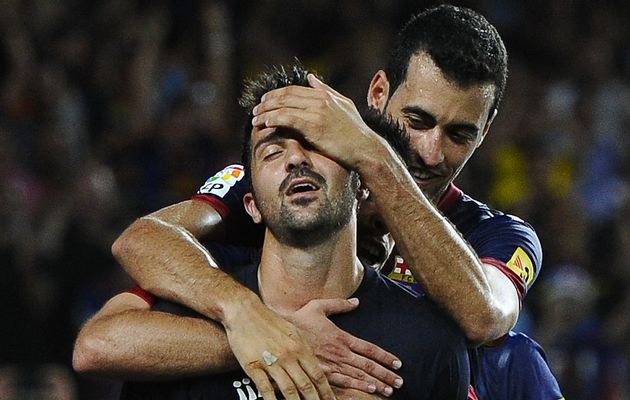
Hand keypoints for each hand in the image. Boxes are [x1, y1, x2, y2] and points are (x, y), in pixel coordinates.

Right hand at [222, 294, 334, 399]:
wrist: (244, 311)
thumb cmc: (269, 320)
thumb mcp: (293, 330)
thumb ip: (305, 349)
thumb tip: (318, 364)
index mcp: (300, 347)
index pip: (318, 375)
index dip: (326, 392)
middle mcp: (288, 355)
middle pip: (306, 385)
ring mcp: (271, 361)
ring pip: (288, 390)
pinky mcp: (254, 366)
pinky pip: (266, 389)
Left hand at [252, 74, 379, 168]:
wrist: (364, 149)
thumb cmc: (355, 132)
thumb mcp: (344, 105)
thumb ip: (326, 90)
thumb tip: (311, 78)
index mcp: (325, 95)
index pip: (294, 90)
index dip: (276, 94)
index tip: (265, 100)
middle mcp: (320, 100)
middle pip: (285, 96)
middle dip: (267, 102)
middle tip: (255, 109)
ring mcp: (316, 112)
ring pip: (283, 106)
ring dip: (266, 111)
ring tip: (255, 118)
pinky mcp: (313, 126)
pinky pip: (287, 119)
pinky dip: (273, 119)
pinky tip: (265, 123)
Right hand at [289, 298, 402, 396]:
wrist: (278, 336)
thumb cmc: (298, 320)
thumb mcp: (318, 307)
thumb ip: (339, 304)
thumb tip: (356, 301)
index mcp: (341, 337)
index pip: (369, 348)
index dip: (385, 356)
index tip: (397, 363)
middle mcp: (340, 352)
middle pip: (368, 365)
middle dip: (386, 374)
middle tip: (400, 381)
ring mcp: (331, 364)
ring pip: (359, 375)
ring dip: (376, 382)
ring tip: (389, 389)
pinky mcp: (321, 373)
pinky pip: (343, 382)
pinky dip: (357, 387)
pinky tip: (369, 390)